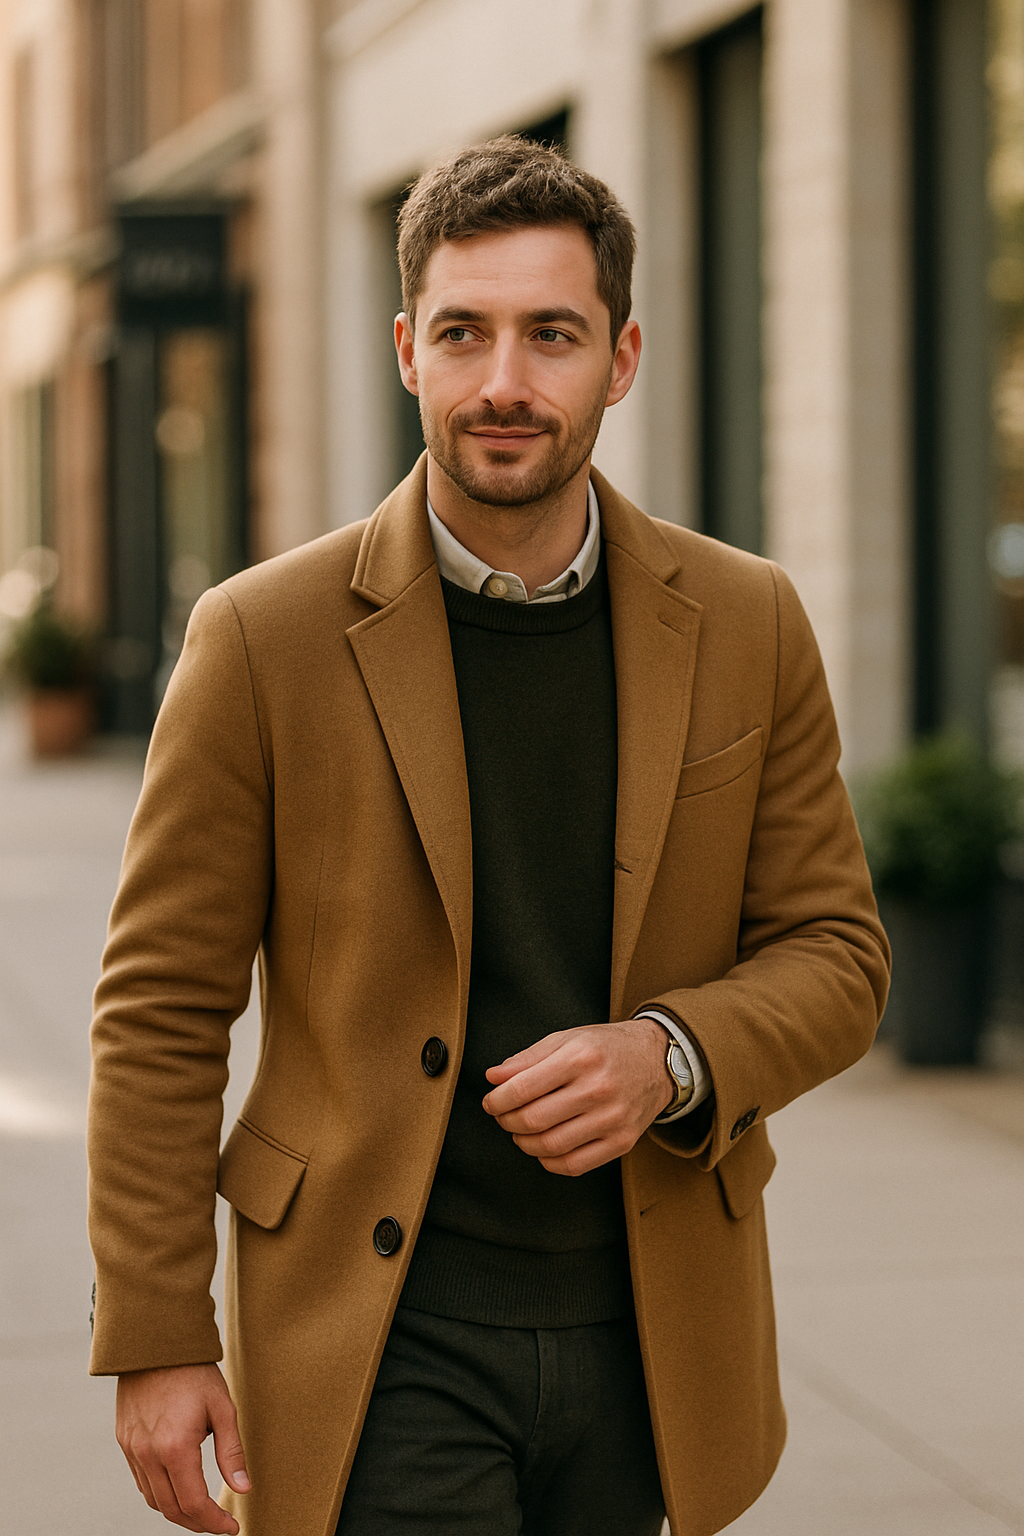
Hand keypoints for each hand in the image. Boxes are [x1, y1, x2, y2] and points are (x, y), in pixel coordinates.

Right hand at [116, 1363, 248, 1533]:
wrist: (155, 1342)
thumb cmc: (193, 1371)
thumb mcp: (222, 1407)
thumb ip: (232, 1452)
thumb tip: (243, 1488)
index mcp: (175, 1447)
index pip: (194, 1503)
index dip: (214, 1522)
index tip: (231, 1527)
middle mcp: (148, 1454)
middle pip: (171, 1509)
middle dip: (197, 1523)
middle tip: (219, 1523)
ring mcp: (132, 1449)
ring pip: (153, 1499)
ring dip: (177, 1511)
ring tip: (201, 1509)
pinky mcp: (124, 1442)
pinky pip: (141, 1481)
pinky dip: (160, 1493)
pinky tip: (177, 1487)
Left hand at [482, 1019, 672, 1175]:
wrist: (657, 1061)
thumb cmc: (607, 1048)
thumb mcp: (567, 1039)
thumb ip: (527, 1058)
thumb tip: (494, 1078)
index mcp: (580, 1057)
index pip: (523, 1089)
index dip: (498, 1100)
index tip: (492, 1102)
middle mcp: (598, 1088)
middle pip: (533, 1120)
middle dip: (507, 1122)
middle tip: (504, 1117)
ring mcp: (612, 1118)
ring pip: (551, 1146)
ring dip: (525, 1143)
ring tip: (522, 1132)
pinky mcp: (622, 1141)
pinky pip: (575, 1165)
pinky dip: (550, 1161)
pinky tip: (545, 1147)